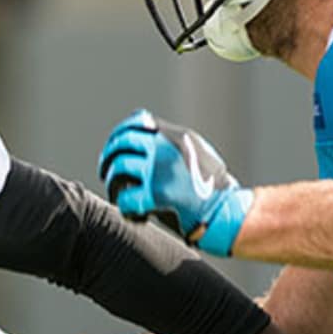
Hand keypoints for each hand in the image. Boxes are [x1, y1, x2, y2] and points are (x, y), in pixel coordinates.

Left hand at [97, 109, 252, 255]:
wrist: (227, 212)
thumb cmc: (215, 188)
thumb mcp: (199, 152)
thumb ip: (175, 143)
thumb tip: (148, 135)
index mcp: (175, 136)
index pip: (138, 120)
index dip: (121, 131)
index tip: (114, 144)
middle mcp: (164, 148)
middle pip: (122, 142)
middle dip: (108, 155)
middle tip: (105, 168)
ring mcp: (158, 171)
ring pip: (118, 167)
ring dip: (112, 180)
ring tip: (115, 190)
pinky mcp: (155, 195)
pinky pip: (124, 197)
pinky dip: (123, 204)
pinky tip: (130, 209)